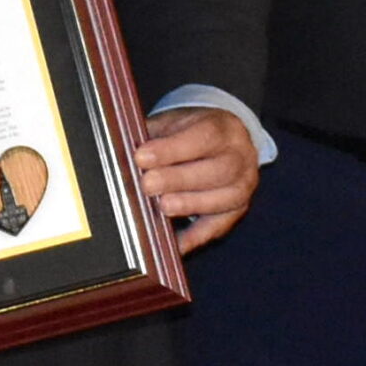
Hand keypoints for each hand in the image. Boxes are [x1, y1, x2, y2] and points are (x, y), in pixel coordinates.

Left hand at [135, 105, 258, 252]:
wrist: (227, 141)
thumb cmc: (192, 133)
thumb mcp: (175, 122)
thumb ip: (153, 135)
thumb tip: (123, 150)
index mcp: (223, 129)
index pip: (203, 137)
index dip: (171, 149)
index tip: (142, 157)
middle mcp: (240, 158)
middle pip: (217, 170)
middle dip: (179, 179)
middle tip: (148, 184)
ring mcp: (243, 187)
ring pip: (223, 199)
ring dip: (190, 205)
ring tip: (163, 207)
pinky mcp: (236, 211)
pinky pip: (218, 227)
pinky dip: (195, 237)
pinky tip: (174, 242)